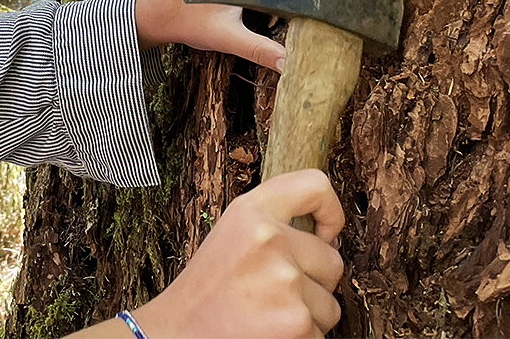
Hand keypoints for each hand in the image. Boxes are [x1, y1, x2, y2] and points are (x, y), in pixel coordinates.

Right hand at [132, 170, 345, 337]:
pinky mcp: (297, 322)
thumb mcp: (230, 234)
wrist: (177, 333)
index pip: (315, 186)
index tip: (326, 232)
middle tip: (273, 292)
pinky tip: (268, 333)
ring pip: (329, 303)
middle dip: (314, 282)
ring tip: (267, 314)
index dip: (331, 212)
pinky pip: (321, 333)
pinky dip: (301, 338)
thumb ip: (271, 223)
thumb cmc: (205, 290)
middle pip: (332, 260)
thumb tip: (326, 236)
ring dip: (308, 315)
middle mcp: (270, 239)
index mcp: (251, 212)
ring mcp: (286, 281)